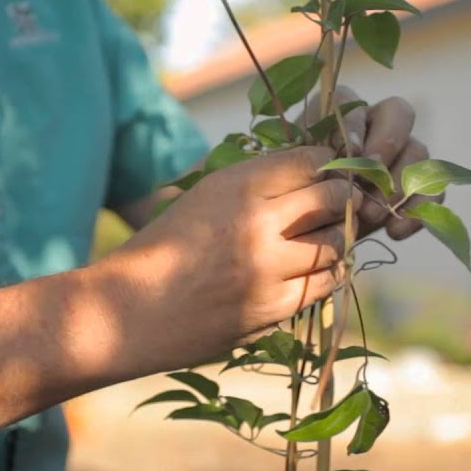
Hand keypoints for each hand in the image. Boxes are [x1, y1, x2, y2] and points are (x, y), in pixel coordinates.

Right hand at [105, 147, 360, 371]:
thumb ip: (254, 183)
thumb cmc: (164, 248)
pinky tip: (313, 269)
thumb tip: (312, 171)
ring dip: (336, 238)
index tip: (327, 171)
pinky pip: (324, 283)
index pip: (310, 159)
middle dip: (341, 198)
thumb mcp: (203, 196)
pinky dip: (326, 273)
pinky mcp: (273, 308)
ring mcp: (268, 269)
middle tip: (338, 203)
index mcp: (236, 185)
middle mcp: (257, 223)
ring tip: (322, 238)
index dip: (327, 163)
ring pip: (336, 242)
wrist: (129, 310)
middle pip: (332, 198)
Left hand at [302, 86, 441, 239]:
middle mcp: (376, 125)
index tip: (349, 152)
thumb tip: (342, 156)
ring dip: (398, 184)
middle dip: (387, 144)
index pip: (351, 100)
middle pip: (398, 113)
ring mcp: (402, 153)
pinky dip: (416, 211)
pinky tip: (394, 231)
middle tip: (369, 180)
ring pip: (418, 151)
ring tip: (372, 215)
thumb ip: (312, 158)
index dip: (353, 124)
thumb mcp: (297, 175)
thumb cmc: (300, 195)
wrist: (312, 230)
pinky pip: (433, 190)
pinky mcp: (418, 185)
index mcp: (340, 115)